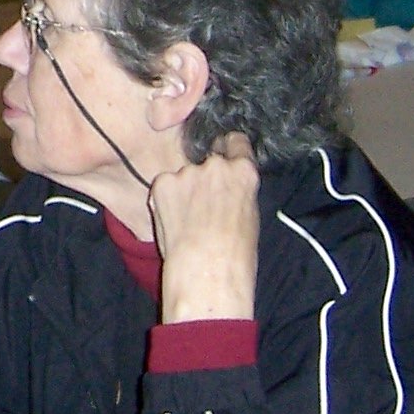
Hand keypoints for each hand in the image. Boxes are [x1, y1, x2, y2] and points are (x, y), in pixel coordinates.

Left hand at [148, 132, 259, 324]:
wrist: (207, 271)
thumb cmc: (235, 254)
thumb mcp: (250, 216)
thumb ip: (238, 192)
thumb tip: (228, 188)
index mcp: (243, 172)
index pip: (236, 143)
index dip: (228, 150)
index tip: (223, 156)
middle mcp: (215, 165)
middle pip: (207, 163)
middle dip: (204, 179)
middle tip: (203, 208)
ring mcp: (187, 172)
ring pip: (184, 177)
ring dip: (184, 191)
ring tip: (187, 223)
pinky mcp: (163, 183)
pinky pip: (165, 187)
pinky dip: (166, 200)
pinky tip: (174, 222)